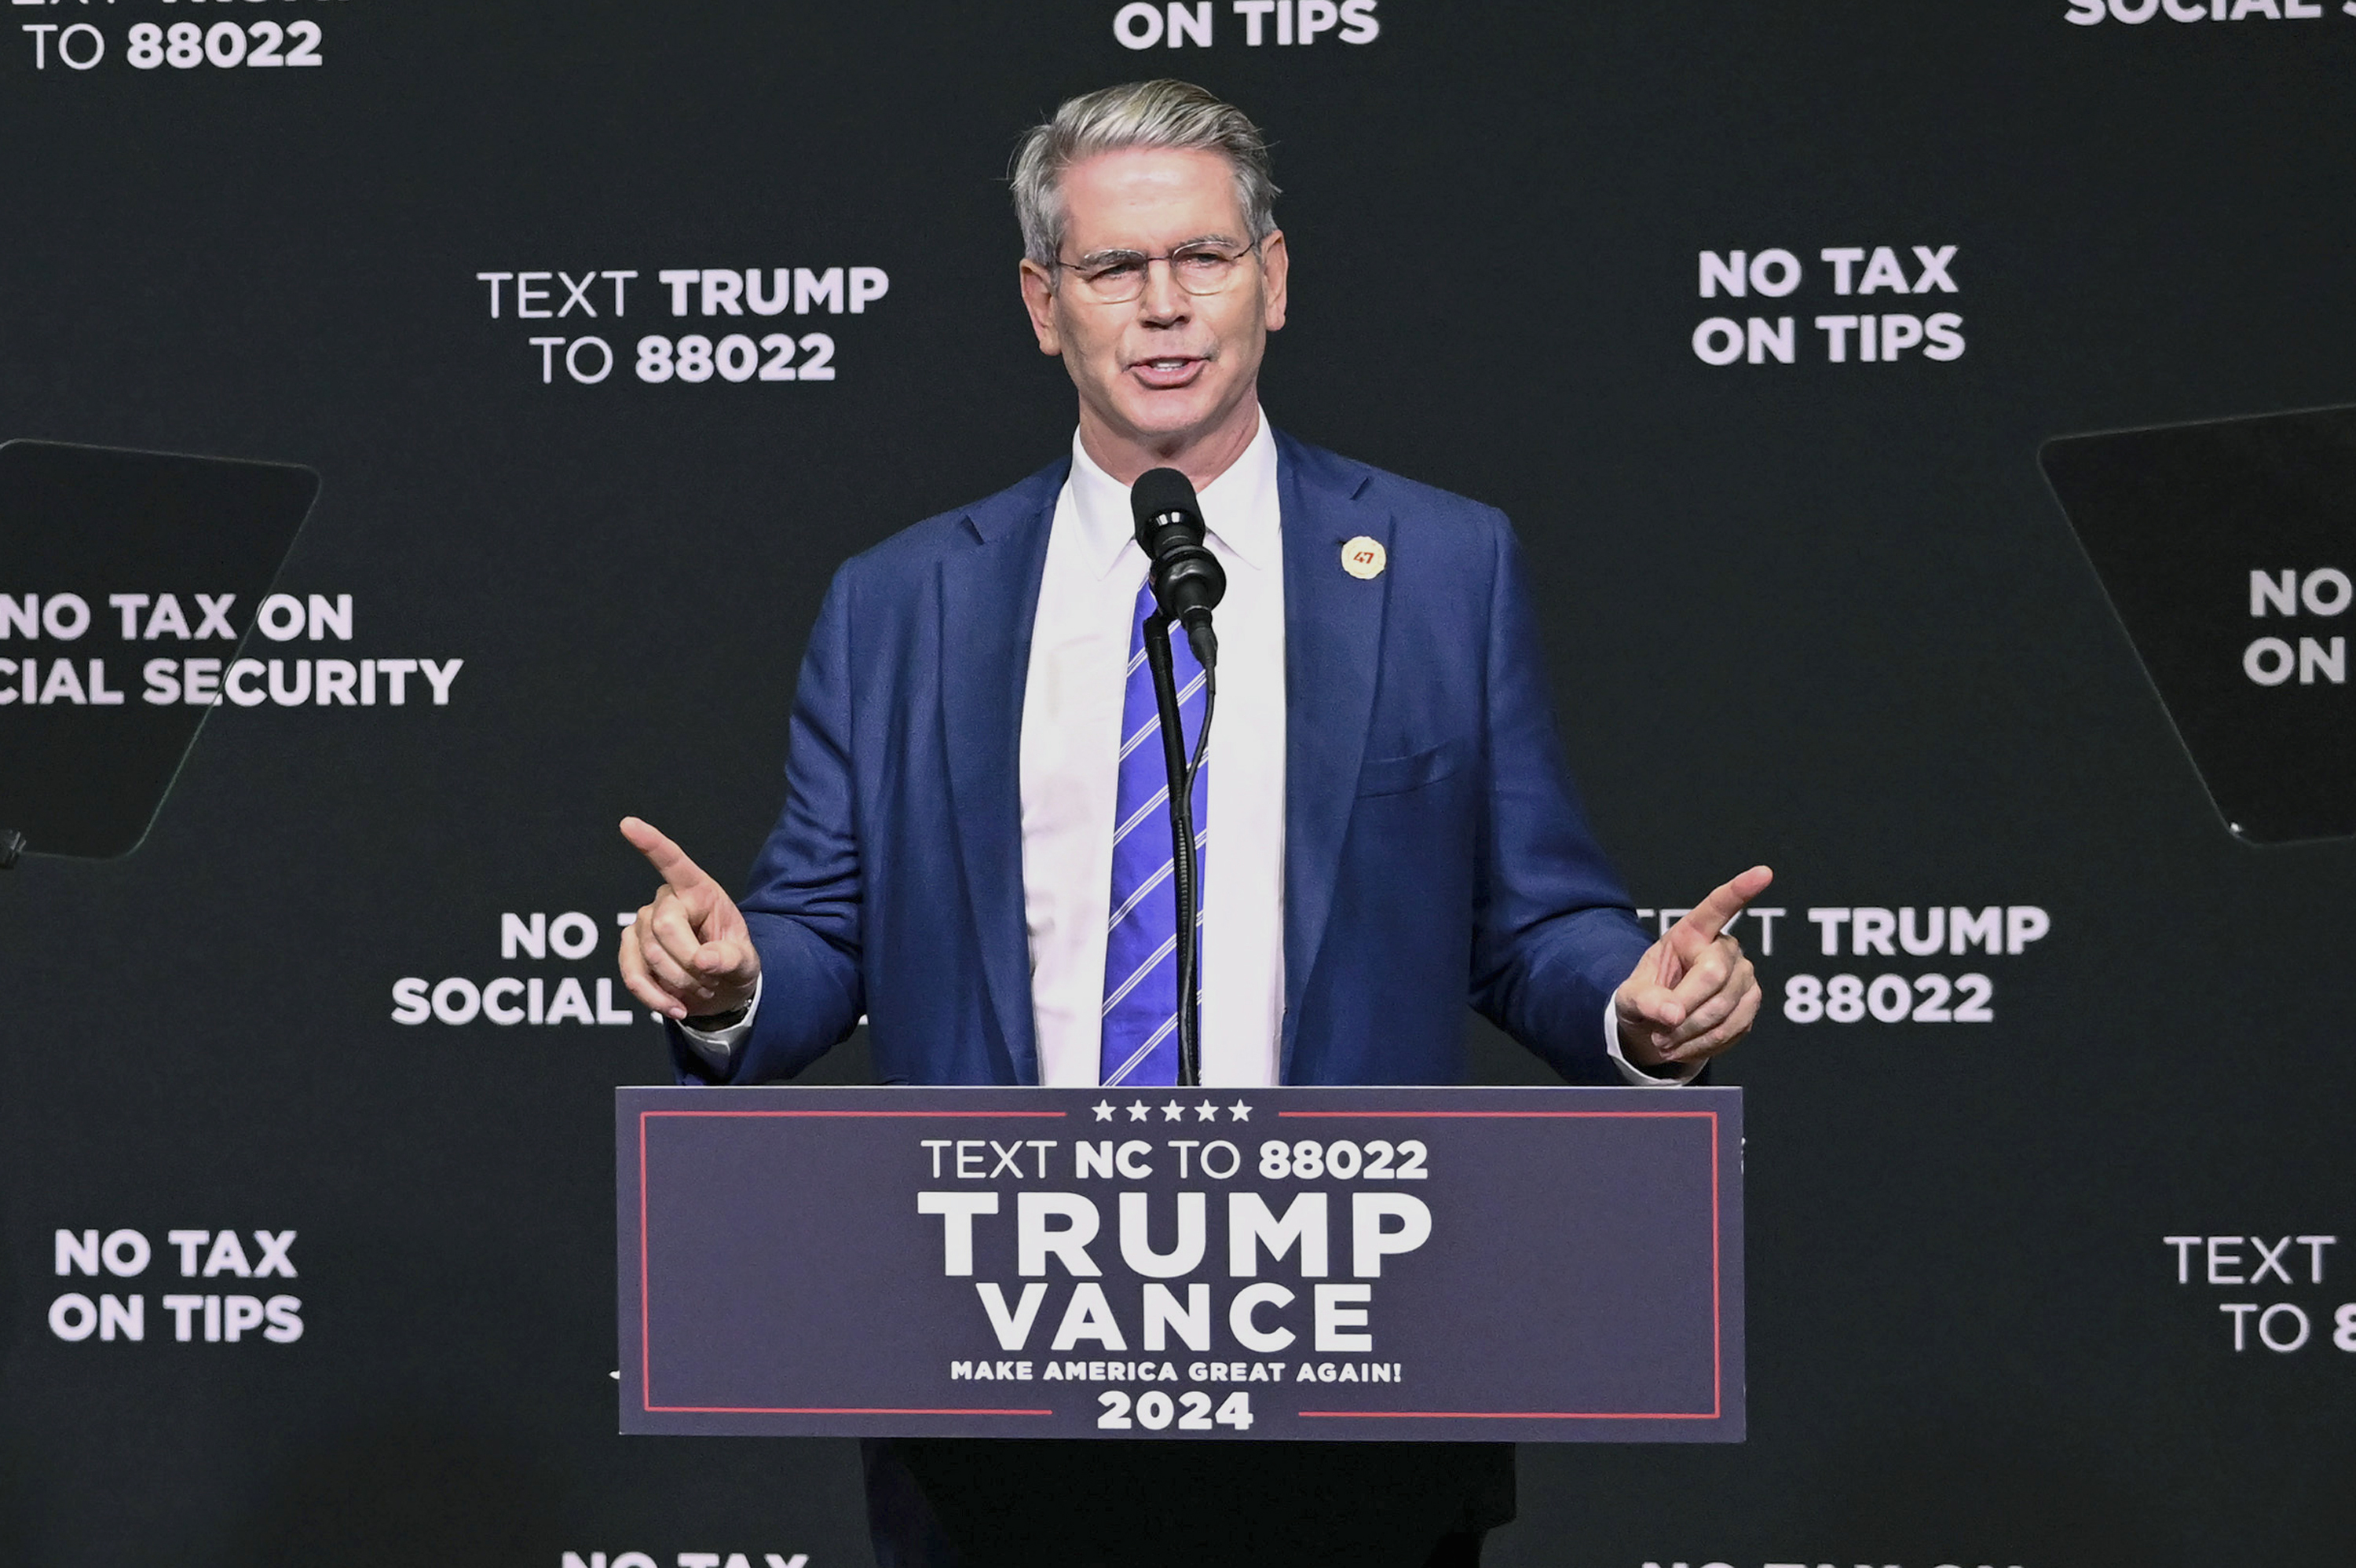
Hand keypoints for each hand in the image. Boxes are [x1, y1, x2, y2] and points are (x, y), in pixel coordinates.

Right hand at [616, 817, 761, 1022]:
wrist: (720, 989)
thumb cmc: (734, 963)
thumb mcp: (746, 962)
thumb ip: (731, 959)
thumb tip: (703, 961)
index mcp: (700, 890)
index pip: (673, 862)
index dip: (651, 844)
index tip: (628, 824)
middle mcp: (667, 900)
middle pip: (664, 926)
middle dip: (689, 961)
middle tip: (712, 978)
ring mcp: (643, 923)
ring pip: (650, 954)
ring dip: (678, 982)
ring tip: (701, 987)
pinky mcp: (630, 949)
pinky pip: (632, 974)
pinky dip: (654, 997)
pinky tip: (676, 1008)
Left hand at [1613, 866, 1773, 1071]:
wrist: (1658, 1027)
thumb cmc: (1645, 1000)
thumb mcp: (1630, 998)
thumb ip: (1645, 1001)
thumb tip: (1674, 1015)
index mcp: (1691, 932)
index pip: (1718, 906)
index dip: (1741, 890)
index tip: (1764, 873)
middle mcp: (1724, 948)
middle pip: (1714, 974)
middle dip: (1685, 1008)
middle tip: (1658, 1031)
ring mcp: (1743, 975)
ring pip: (1726, 1006)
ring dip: (1692, 1032)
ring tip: (1665, 1042)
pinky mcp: (1751, 1003)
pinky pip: (1734, 1026)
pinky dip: (1705, 1043)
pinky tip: (1685, 1045)